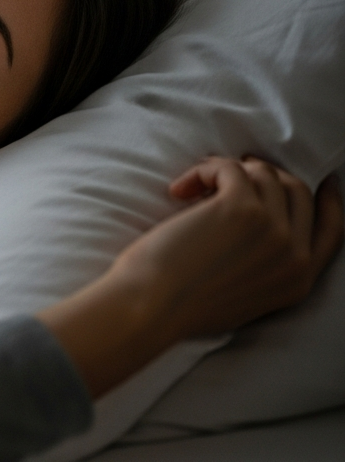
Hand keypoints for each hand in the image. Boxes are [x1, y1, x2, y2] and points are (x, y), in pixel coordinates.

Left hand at [38, 157, 341, 397]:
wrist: (151, 309)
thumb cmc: (179, 304)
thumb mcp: (244, 297)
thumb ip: (266, 268)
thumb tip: (260, 226)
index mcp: (299, 281)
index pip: (332, 231)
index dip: (329, 201)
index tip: (323, 182)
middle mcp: (294, 255)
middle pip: (298, 192)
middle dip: (266, 175)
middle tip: (233, 171)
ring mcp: (272, 229)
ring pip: (263, 175)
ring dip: (226, 171)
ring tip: (194, 186)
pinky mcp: (240, 208)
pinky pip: (231, 169)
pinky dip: (204, 170)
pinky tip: (179, 189)